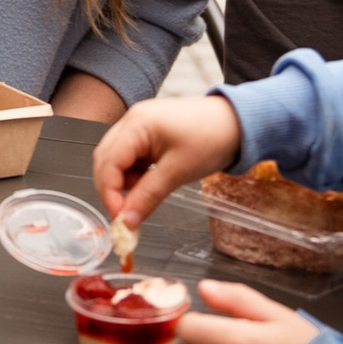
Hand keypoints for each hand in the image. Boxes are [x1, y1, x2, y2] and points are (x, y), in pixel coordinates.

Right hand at [92, 95, 244, 230]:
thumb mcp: (178, 172)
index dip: (109, 194)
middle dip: (112, 189)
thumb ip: (147, 197)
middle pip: (105, 160)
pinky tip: (148, 184)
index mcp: (136, 124)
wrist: (237, 123)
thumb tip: (127, 222)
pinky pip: (130, 157)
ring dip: (124, 183)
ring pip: (116, 160)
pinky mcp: (147, 133)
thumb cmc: (211, 138)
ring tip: (143, 197)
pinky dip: (134, 175)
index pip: (107, 163)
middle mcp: (132, 120)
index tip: (119, 219)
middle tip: (124, 216)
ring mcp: (138, 125)